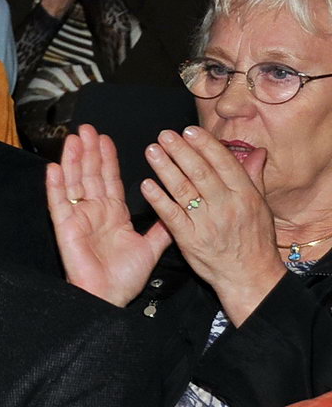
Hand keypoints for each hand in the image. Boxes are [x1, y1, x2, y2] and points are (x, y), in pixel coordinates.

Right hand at [46, 124, 170, 306]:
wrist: (110, 296)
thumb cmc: (126, 278)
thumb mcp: (151, 247)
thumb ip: (162, 226)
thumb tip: (178, 208)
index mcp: (113, 215)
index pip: (109, 180)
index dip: (107, 159)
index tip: (106, 139)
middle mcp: (94, 213)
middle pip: (90, 175)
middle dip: (88, 151)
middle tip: (88, 129)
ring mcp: (78, 219)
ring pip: (74, 183)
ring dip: (72, 160)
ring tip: (73, 138)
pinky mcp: (65, 228)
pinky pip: (59, 204)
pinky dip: (55, 186)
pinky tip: (54, 167)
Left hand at [141, 125, 285, 322]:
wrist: (249, 275)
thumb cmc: (254, 241)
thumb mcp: (260, 207)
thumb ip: (253, 178)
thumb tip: (256, 153)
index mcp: (245, 195)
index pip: (223, 163)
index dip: (205, 145)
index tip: (190, 131)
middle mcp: (226, 205)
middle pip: (200, 172)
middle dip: (181, 151)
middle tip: (164, 135)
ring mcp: (207, 222)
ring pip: (184, 189)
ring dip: (165, 168)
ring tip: (152, 151)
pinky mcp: (190, 239)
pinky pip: (171, 215)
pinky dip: (158, 199)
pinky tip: (146, 185)